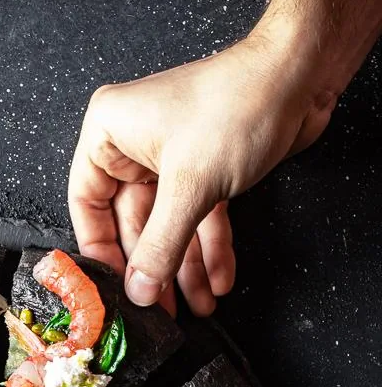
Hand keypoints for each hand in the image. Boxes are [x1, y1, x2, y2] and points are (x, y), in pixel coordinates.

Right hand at [68, 28, 336, 315]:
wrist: (301, 77)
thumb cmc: (238, 103)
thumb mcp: (189, 186)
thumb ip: (160, 245)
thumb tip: (139, 290)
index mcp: (110, 132)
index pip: (86, 203)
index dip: (99, 249)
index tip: (113, 286)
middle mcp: (134, 144)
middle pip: (131, 223)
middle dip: (153, 267)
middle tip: (160, 309)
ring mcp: (170, 158)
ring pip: (169, 225)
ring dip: (185, 267)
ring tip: (196, 304)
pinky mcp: (203, 169)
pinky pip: (198, 218)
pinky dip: (209, 248)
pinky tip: (218, 279)